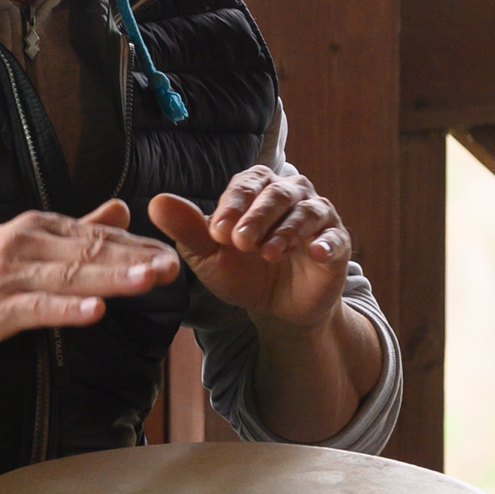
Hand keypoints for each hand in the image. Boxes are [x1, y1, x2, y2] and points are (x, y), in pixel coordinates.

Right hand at [0, 201, 179, 360]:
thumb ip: (76, 229)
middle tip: (174, 268)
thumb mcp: (23, 245)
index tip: (174, 254)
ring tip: (149, 281)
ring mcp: (9, 275)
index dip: (137, 246)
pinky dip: (68, 308)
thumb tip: (122, 209)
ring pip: (71, 276)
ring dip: (113, 278)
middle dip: (135, 260)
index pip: (96, 235)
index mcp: (36, 228)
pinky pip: (38, 308)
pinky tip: (95, 311)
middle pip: (90, 251)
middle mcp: (24, 243)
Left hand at [147, 169, 352, 330]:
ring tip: (267, 253)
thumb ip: (187, 229)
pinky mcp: (337, 245)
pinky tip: (316, 253)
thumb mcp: (209, 255)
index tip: (217, 231)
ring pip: (307, 212)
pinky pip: (336, 238)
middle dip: (257, 215)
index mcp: (257, 190)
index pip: (246, 186)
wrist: (275, 307)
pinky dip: (327, 243)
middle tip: (240, 241)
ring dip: (287, 230)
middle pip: (277, 193)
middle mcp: (291, 195)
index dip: (232, 205)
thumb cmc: (241, 271)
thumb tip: (157, 202)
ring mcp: (317, 218)